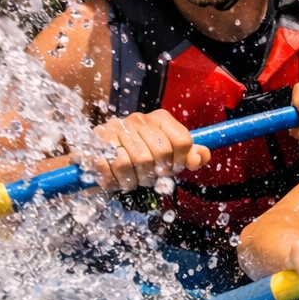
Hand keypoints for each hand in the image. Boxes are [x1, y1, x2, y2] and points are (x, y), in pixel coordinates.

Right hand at [80, 110, 208, 190]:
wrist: (99, 151)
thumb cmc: (140, 153)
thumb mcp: (167, 151)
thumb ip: (188, 154)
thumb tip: (201, 157)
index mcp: (160, 118)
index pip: (182, 140)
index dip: (181, 161)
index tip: (173, 169)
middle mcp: (138, 119)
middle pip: (160, 154)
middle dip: (157, 173)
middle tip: (150, 178)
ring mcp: (116, 128)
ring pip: (135, 162)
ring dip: (135, 179)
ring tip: (134, 180)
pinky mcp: (96, 141)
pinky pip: (110, 166)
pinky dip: (115, 181)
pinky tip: (117, 181)